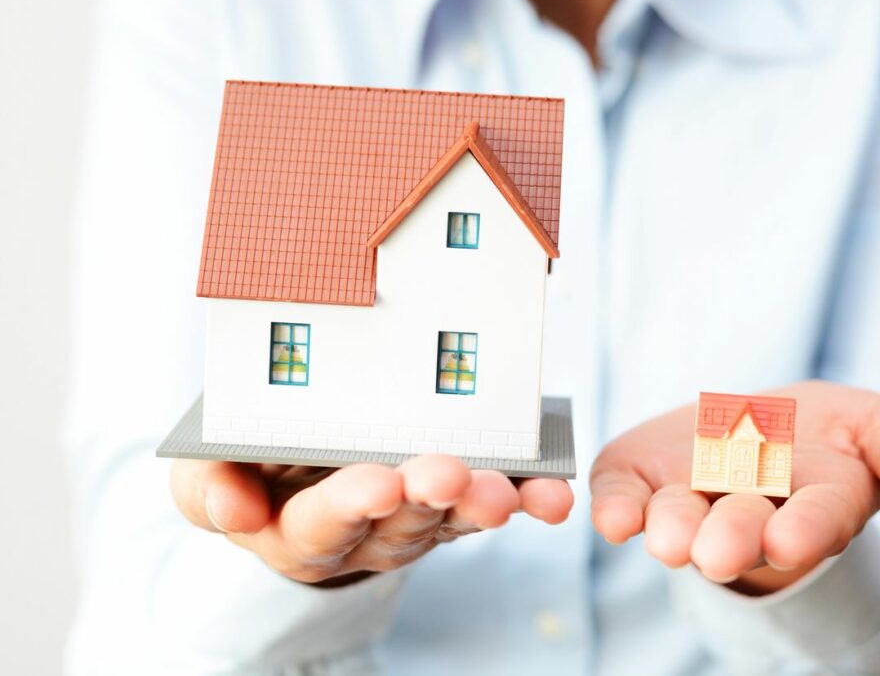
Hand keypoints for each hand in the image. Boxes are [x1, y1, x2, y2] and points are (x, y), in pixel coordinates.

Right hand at [171, 455, 572, 584]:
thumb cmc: (251, 465)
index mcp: (300, 528)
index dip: (349, 506)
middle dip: (425, 500)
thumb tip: (236, 514)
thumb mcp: (207, 473)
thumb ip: (210, 489)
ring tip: (505, 491)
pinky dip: (528, 498)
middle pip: (398, 524)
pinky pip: (495, 500)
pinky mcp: (458, 499)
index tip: (377, 484)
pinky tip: (553, 495)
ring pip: (452, 517)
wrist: (298, 466)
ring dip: (480, 503)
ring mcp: (417, 518)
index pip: (322, 525)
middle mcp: (365, 533)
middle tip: (448, 475)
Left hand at [590, 380, 879, 593]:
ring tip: (667, 541)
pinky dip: (614, 507)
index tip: (792, 541)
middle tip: (719, 551)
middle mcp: (747, 511)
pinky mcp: (639, 481)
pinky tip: (609, 518)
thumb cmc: (821, 436)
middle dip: (731, 538)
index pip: (817, 520)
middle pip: (741, 527)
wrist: (753, 430)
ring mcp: (688, 500)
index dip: (806, 531)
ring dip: (671, 530)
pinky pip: (624, 498)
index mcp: (814, 502)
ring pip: (679, 520)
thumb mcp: (878, 429)